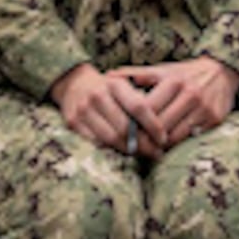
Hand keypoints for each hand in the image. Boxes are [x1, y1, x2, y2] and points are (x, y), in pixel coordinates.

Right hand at [50, 63, 166, 158]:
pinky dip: (111, 150)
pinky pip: (96, 143)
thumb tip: (165, 126)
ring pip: (110, 139)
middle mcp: (97, 95)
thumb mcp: (124, 85)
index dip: (153, 125)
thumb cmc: (108, 88)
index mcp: (115, 83)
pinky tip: (123, 152)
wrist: (74, 84)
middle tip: (156, 152)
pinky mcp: (73, 123)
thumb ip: (140, 101)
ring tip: (143, 154)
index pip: (138, 107)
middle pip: (124, 127)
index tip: (163, 138)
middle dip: (143, 143)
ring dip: (129, 150)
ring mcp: (83, 109)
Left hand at [108, 57, 238, 148]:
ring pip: (175, 135)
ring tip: (149, 145)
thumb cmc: (184, 73)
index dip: (135, 122)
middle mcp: (190, 93)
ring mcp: (203, 108)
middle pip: (160, 124)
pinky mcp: (214, 119)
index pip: (147, 108)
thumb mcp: (162, 69)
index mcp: (174, 80)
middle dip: (146, 136)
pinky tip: (168, 142)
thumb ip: (137, 74)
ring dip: (160, 143)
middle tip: (135, 144)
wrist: (221, 72)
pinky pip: (190, 137)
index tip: (126, 129)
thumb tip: (110, 75)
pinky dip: (177, 142)